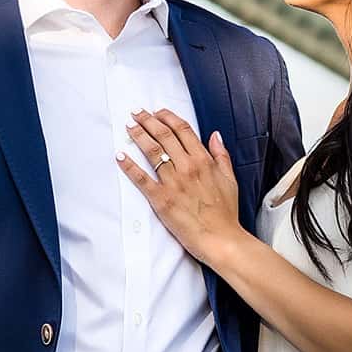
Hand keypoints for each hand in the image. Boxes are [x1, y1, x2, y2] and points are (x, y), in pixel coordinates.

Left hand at [116, 108, 241, 270]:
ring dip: (138, 136)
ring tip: (129, 127)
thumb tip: (215, 136)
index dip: (168, 117)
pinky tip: (121, 156)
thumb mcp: (230, 179)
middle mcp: (188, 167)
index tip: (158, 112)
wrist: (221, 239)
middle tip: (137, 113)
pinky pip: (141, 179)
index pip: (183, 130)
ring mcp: (173, 182)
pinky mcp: (161, 199)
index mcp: (204, 161)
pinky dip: (129, 166)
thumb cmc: (226, 213)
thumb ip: (221, 155)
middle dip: (148, 121)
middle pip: (164, 136)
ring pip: (152, 151)